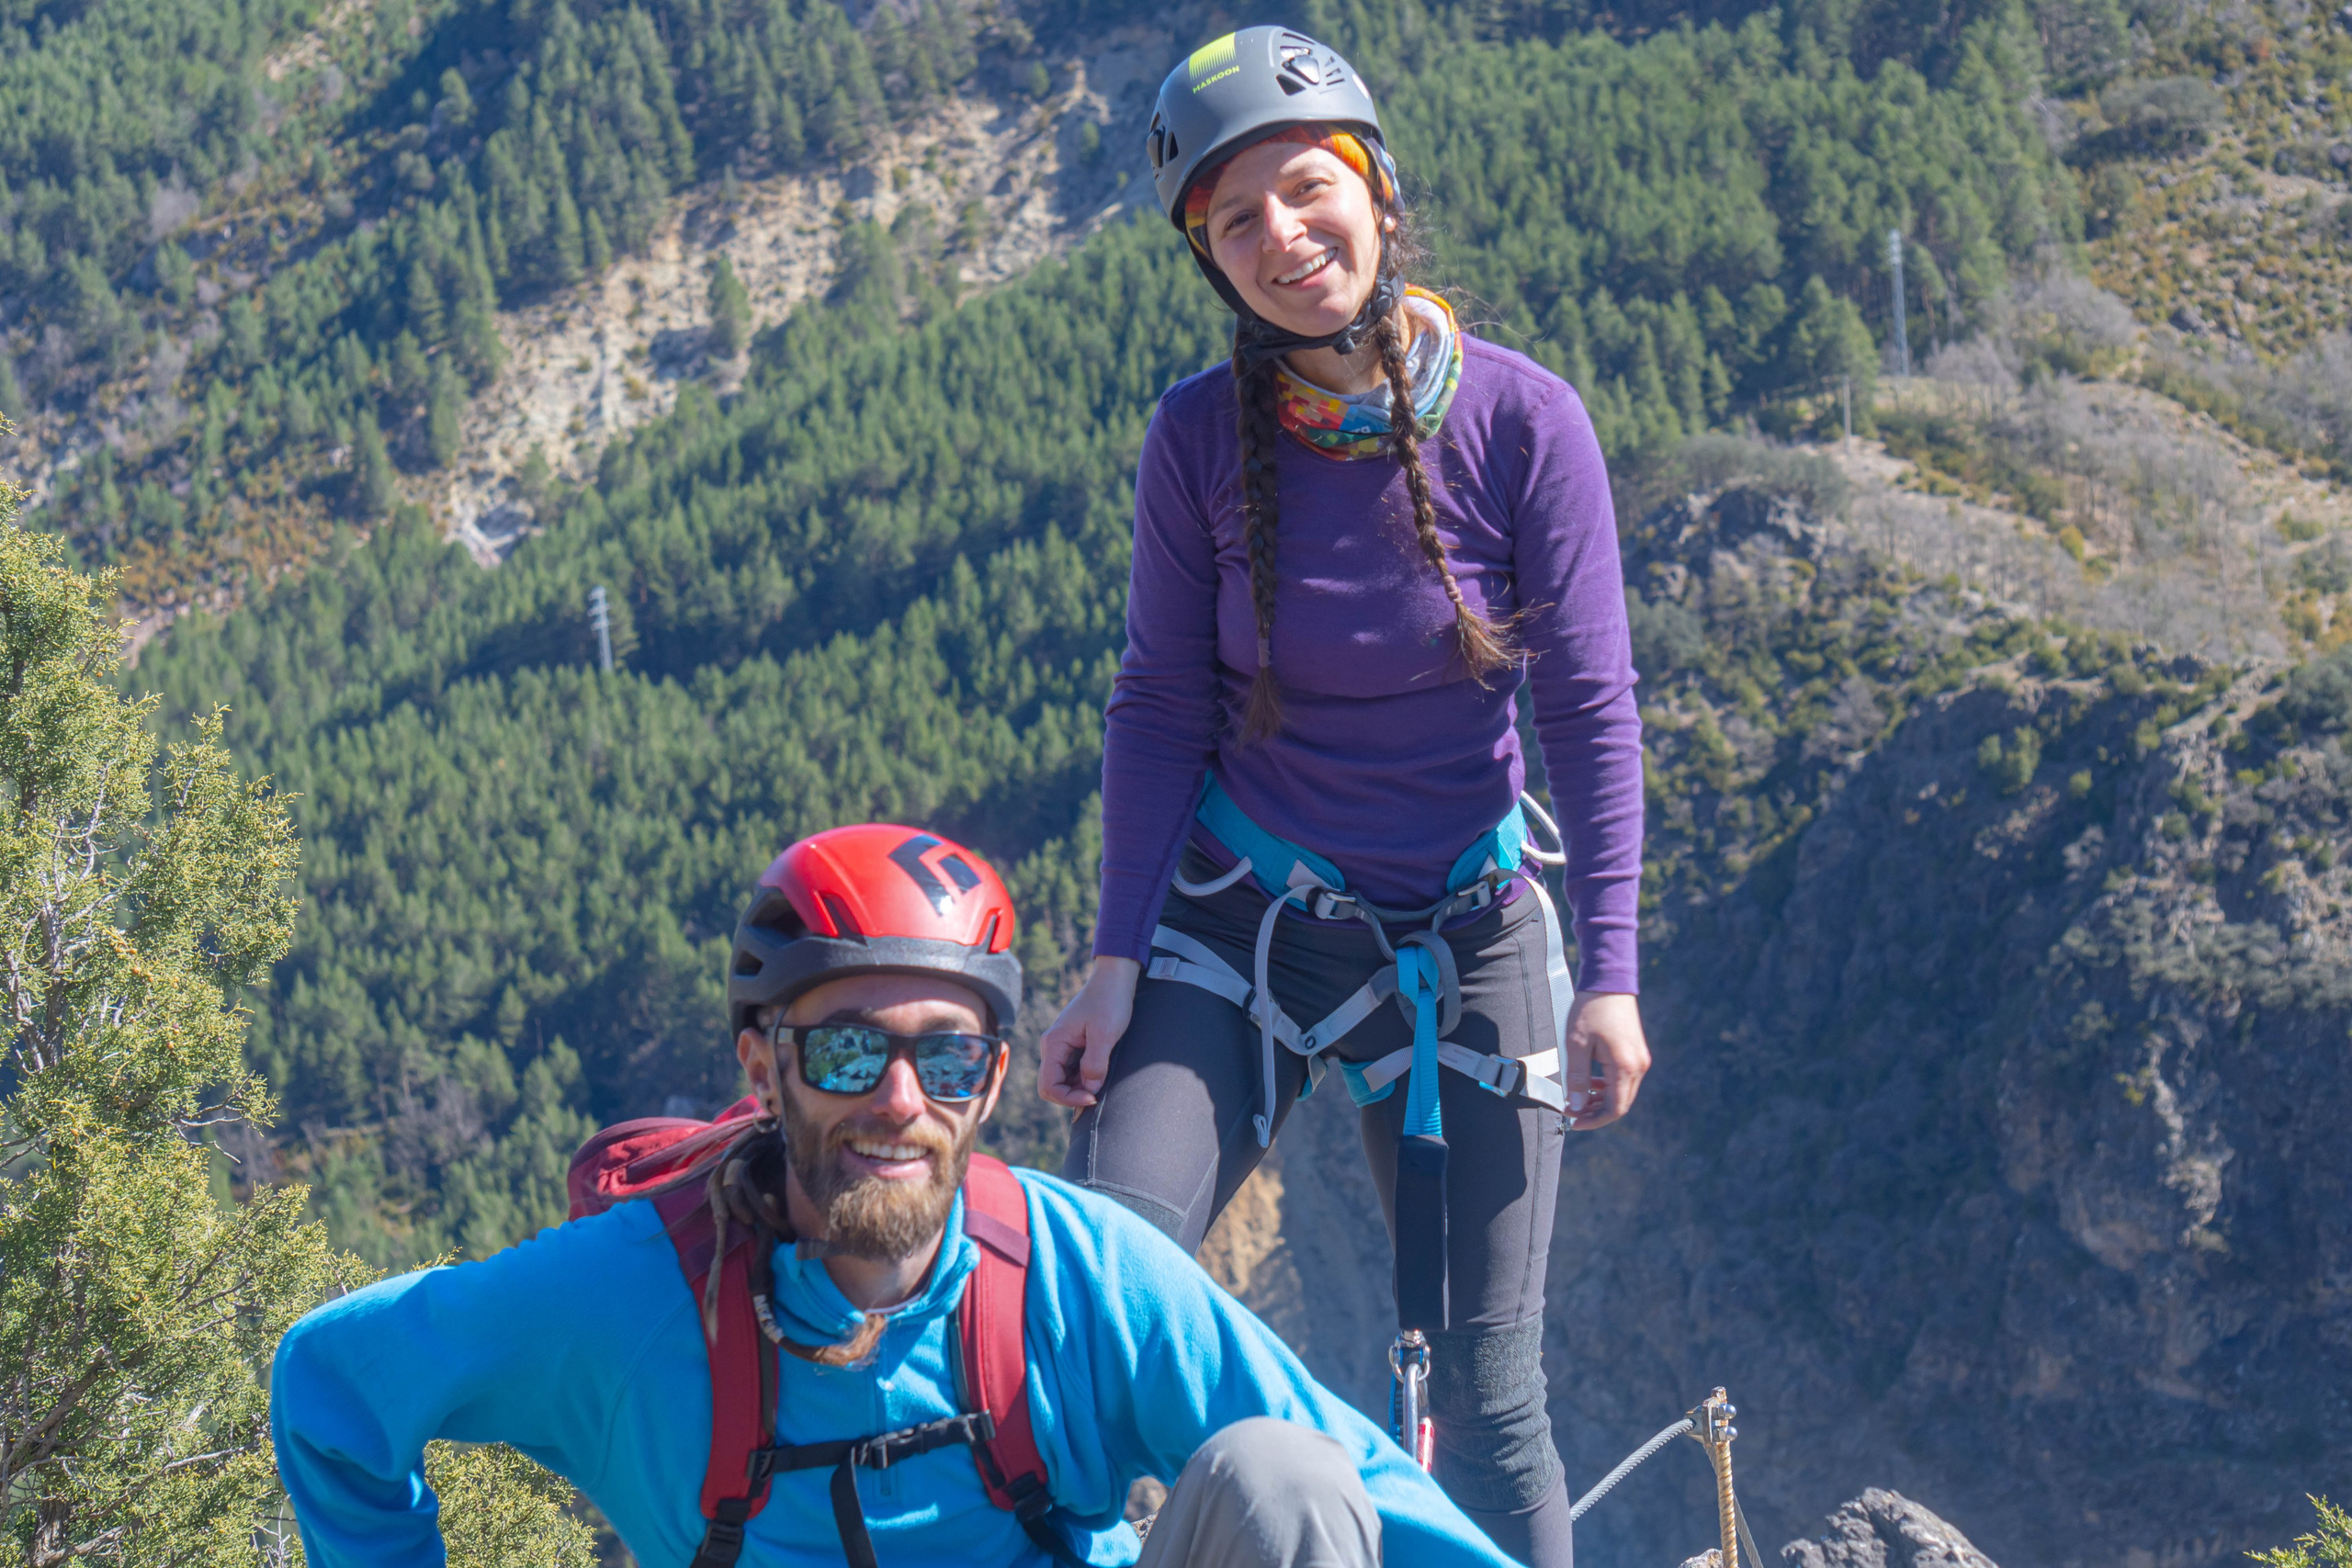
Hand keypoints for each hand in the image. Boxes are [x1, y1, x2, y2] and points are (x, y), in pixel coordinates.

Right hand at [1037, 957, 1140, 1109]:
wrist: (1114, 979)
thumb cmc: (1109, 1001)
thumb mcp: (1105, 1034)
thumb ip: (1095, 1063)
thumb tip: (1090, 1089)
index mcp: (1054, 1043)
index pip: (1048, 1085)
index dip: (1069, 1098)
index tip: (1093, 1097)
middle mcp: (1053, 1046)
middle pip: (1052, 1085)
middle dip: (1073, 1095)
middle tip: (1098, 1094)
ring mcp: (1062, 1046)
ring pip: (1062, 1080)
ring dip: (1079, 1087)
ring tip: (1102, 1081)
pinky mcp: (1073, 1046)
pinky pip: (1072, 1070)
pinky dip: (1084, 1078)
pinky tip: (1100, 1073)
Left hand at [1561, 991, 1647, 1131]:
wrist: (1608, 981)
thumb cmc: (1590, 1010)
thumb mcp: (1577, 1045)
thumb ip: (1578, 1078)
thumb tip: (1576, 1105)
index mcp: (1625, 1066)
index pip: (1615, 1109)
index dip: (1593, 1120)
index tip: (1573, 1121)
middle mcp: (1638, 1065)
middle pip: (1620, 1104)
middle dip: (1596, 1112)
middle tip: (1572, 1113)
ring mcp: (1639, 1058)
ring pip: (1622, 1092)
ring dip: (1601, 1100)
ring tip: (1577, 1099)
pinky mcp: (1635, 1051)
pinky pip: (1623, 1078)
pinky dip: (1607, 1086)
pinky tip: (1590, 1084)